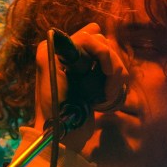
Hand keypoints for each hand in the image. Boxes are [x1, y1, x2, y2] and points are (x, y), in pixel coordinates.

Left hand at [32, 23, 128, 151]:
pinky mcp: (98, 84)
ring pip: (115, 60)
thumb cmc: (53, 107)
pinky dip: (116, 87)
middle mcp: (76, 56)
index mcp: (62, 50)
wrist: (64, 136)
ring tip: (105, 99)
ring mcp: (88, 70)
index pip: (91, 36)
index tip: (106, 71)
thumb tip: (82, 30)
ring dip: (115, 81)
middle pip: (106, 46)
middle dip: (111, 68)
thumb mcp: (49, 71)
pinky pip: (117, 74)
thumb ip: (56, 46)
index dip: (103, 52)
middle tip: (106, 91)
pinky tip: (105, 100)